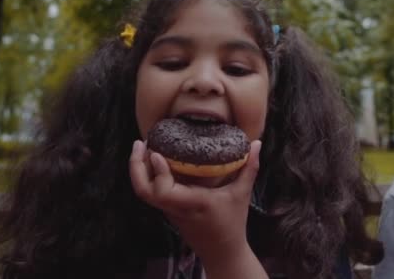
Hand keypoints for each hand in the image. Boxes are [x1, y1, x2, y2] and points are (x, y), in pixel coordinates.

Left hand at [129, 140, 261, 264]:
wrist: (222, 251)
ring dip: (139, 168)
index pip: (163, 191)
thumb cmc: (233, 223)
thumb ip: (249, 168)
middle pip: (143, 191)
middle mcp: (175, 207)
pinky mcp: (168, 208)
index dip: (157, 172)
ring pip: (144, 191)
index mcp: (191, 203)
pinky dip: (148, 174)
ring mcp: (168, 209)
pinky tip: (153, 157)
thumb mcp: (242, 194)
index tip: (157, 153)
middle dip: (136, 166)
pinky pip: (151, 191)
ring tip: (143, 145)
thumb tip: (257, 143)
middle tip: (141, 142)